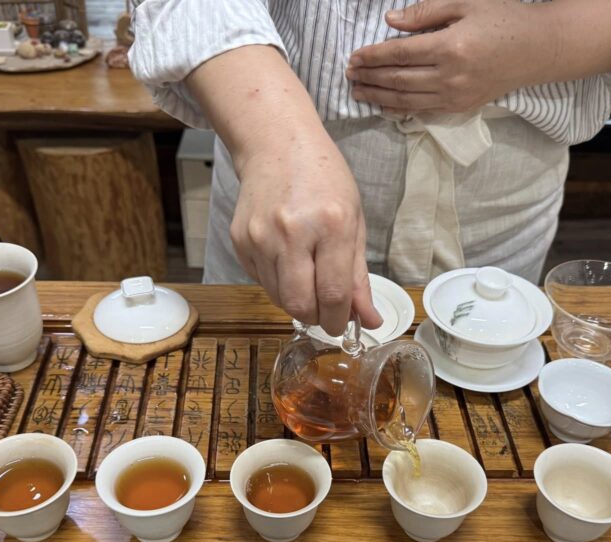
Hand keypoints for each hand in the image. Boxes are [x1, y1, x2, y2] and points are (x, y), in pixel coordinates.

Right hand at [231, 127, 382, 336]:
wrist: (276, 145)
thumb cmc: (323, 180)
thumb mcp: (354, 222)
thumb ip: (359, 276)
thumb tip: (369, 320)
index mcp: (331, 225)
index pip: (333, 294)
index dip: (337, 320)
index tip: (340, 326)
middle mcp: (292, 232)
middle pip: (300, 304)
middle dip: (315, 318)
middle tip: (324, 311)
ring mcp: (261, 237)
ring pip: (278, 298)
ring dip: (296, 301)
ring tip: (306, 278)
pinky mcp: (240, 241)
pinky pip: (261, 281)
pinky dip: (277, 283)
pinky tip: (286, 260)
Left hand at [346, 0, 544, 113]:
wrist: (536, 49)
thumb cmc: (501, 19)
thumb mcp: (464, 3)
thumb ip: (425, 13)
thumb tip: (389, 21)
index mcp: (450, 47)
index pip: (400, 54)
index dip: (373, 56)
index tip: (354, 56)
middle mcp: (450, 76)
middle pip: (398, 79)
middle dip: (370, 77)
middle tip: (348, 75)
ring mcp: (455, 96)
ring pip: (406, 99)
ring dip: (378, 96)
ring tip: (358, 91)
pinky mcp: (460, 107)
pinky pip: (422, 111)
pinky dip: (399, 109)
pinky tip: (383, 106)